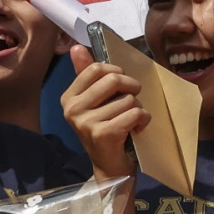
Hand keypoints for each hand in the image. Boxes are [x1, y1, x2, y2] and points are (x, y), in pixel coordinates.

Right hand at [60, 46, 148, 180]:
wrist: (110, 167)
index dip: (117, 72)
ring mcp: (86, 123)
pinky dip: (144, 119)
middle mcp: (73, 109)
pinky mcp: (103, 134)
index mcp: (69, 98)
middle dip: (131, 87)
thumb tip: (77, 47)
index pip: (96, 68)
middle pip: (113, 79)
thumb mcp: (95, 101)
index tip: (122, 85)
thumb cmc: (106, 129)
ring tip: (130, 120)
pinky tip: (137, 128)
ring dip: (138, 108)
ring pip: (128, 99)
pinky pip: (135, 113)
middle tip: (132, 99)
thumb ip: (86, 74)